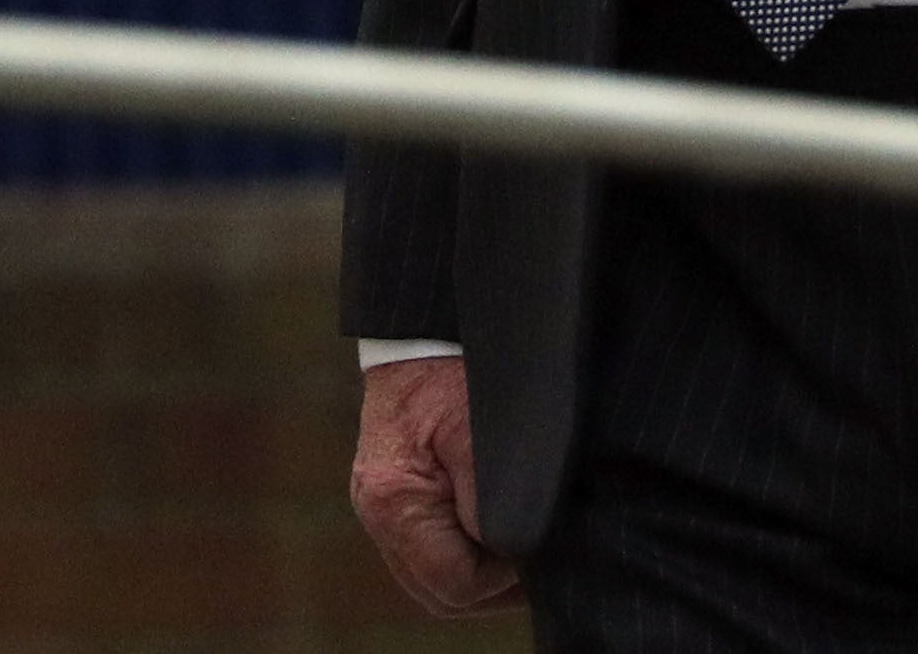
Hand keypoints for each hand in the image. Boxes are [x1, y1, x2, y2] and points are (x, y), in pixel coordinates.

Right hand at [350, 352, 520, 616]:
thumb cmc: (455, 370)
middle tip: (540, 571)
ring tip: (525, 556)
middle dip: (492, 590)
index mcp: (395, 503)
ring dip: (478, 575)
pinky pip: (426, 546)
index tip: (539, 554)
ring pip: (430, 575)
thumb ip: (490, 505)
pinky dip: (462, 551)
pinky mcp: (390, 491)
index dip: (504, 580)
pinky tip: (498, 534)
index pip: (455, 584)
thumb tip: (508, 553)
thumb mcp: (480, 435)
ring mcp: (378, 504)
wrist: (421, 324)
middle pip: (437, 593)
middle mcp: (376, 512)